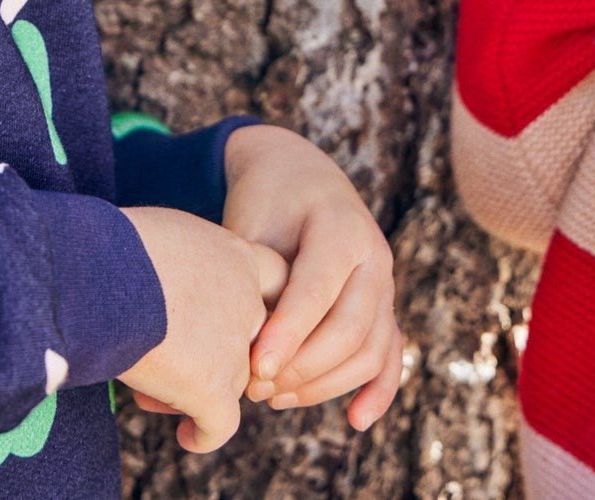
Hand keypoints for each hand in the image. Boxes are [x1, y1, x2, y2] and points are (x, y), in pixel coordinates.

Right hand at [117, 205, 288, 452]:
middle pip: (253, 337)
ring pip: (233, 381)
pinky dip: (204, 434)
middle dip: (220, 352)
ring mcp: (233, 346)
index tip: (223, 312)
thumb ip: (184, 259)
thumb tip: (165, 280)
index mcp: (234, 255)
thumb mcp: (160, 234)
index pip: (274, 279)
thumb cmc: (108, 244)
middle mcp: (246, 299)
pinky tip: (187, 435)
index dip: (254, 301)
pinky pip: (219, 425)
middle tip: (181, 358)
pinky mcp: (212, 388)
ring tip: (154, 394)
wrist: (92, 273)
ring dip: (199, 390)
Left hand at [222, 123, 402, 430]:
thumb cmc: (264, 199)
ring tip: (273, 399)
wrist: (297, 172)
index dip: (287, 333)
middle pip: (350, 327)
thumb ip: (238, 276)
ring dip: (325, 384)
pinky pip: (390, 352)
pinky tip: (355, 422)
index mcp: (338, 226)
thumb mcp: (249, 224)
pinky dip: (378, 391)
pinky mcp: (385, 305)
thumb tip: (205, 343)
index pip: (316, 289)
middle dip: (302, 366)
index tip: (254, 368)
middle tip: (254, 389)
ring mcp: (385, 282)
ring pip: (370, 348)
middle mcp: (372, 255)